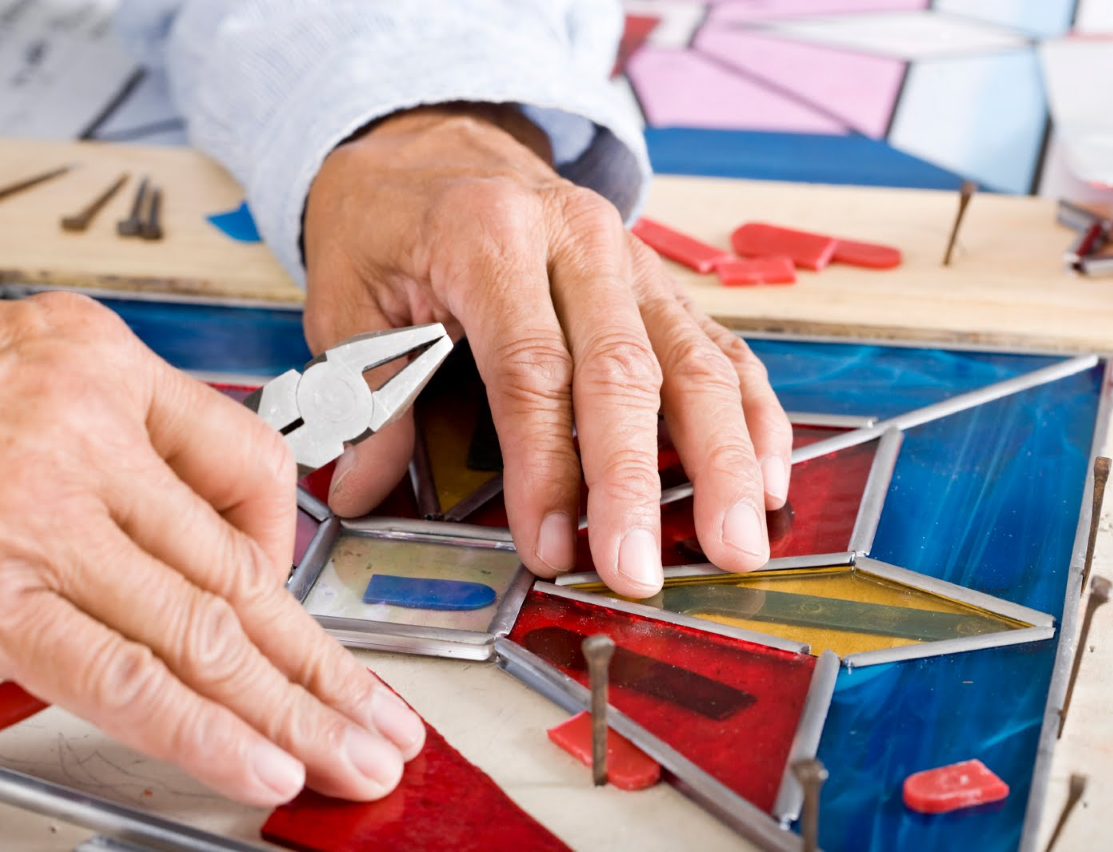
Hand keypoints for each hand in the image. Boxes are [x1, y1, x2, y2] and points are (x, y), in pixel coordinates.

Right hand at [0, 293, 422, 805]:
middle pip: (245, 573)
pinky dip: (200, 728)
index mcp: (108, 371)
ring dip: (295, 707)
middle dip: (329, 663)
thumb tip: (179, 530)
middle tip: (388, 719)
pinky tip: (261, 761)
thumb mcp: (24, 350)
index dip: (288, 547)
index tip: (300, 601)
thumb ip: (118, 432)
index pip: (250, 465)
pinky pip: (121, 675)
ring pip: (205, 630)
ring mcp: (45, 522)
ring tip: (356, 756)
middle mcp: (91, 441)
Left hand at [305, 104, 791, 597]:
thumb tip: (363, 489)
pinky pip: (720, 348)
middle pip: (625, 371)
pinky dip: (751, 413)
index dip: (545, 466)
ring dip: (723, 459)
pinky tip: (768, 474)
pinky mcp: (659, 285)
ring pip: (695, 362)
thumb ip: (365, 391)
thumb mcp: (344, 294)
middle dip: (638, 482)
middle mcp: (578, 239)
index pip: (531, 368)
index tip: (550, 544)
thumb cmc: (389, 221)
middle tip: (645, 570)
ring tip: (739, 541)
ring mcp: (633, 260)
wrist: (433, 142)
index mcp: (492, 236)